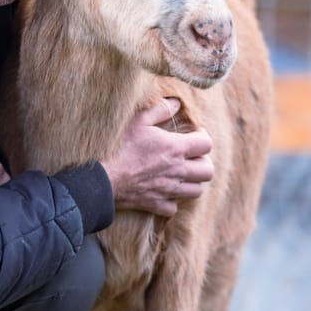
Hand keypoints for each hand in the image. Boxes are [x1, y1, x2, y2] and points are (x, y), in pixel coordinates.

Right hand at [101, 99, 213, 216]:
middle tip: (192, 157)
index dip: (203, 137)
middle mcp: (177, 171)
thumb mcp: (139, 121)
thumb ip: (160, 109)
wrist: (102, 178)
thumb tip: (176, 103)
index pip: (206, 144)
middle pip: (208, 171)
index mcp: (175, 148)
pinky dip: (172, 201)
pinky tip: (164, 191)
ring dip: (192, 182)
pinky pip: (174, 207)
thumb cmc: (119, 146)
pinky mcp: (156, 204)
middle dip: (203, 162)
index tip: (194, 135)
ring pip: (197, 191)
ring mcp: (169, 190)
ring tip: (181, 174)